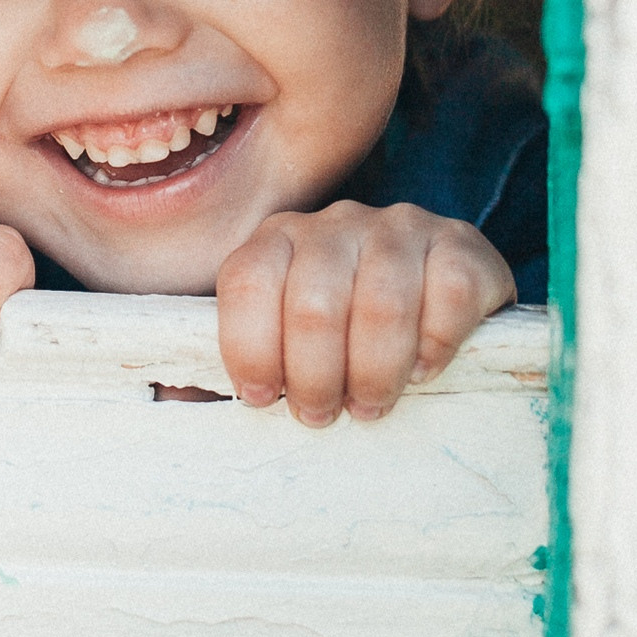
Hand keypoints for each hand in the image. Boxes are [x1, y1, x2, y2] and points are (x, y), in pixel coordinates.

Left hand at [215, 201, 514, 426]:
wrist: (444, 306)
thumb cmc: (346, 343)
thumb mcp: (286, 346)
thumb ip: (238, 369)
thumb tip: (174, 407)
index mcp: (278, 239)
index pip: (246, 280)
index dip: (250, 350)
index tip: (262, 398)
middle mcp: (336, 222)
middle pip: (314, 304)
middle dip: (314, 378)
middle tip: (323, 414)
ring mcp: (402, 227)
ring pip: (382, 304)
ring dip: (374, 373)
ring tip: (370, 403)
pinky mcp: (462, 244)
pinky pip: (448, 296)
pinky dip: (434, 348)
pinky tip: (424, 369)